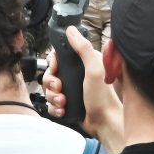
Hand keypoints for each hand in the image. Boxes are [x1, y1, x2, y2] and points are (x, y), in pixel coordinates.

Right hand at [39, 26, 120, 146]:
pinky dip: (55, 107)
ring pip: (50, 89)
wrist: (104, 123)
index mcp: (83, 62)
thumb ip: (83, 49)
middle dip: (51, 83)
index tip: (55, 68)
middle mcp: (76, 74)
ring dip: (53, 97)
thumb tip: (71, 30)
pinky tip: (63, 110)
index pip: (59, 55)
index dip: (53, 62)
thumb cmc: (103, 97)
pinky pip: (52, 103)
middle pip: (50, 73)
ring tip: (63, 102)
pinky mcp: (68, 102)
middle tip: (59, 88)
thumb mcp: (94, 69)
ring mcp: (71, 89)